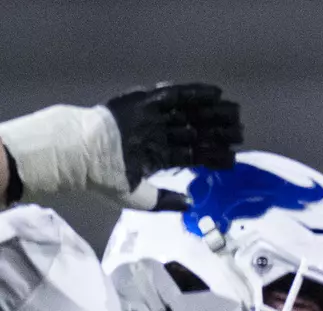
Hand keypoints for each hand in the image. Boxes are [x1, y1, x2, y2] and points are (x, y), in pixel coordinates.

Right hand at [103, 83, 241, 207]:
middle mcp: (157, 135)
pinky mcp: (145, 102)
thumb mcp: (138, 197)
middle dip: (219, 132)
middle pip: (195, 132)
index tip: (234, 156)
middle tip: (241, 131)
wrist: (81, 156)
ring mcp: (152, 118)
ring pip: (190, 113)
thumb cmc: (104, 178)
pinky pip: (175, 95)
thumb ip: (165, 201)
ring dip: (213, 112)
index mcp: (157, 155)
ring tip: (235, 111)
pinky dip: (195, 93)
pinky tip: (217, 93)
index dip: (213, 155)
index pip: (193, 155)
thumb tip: (191, 205)